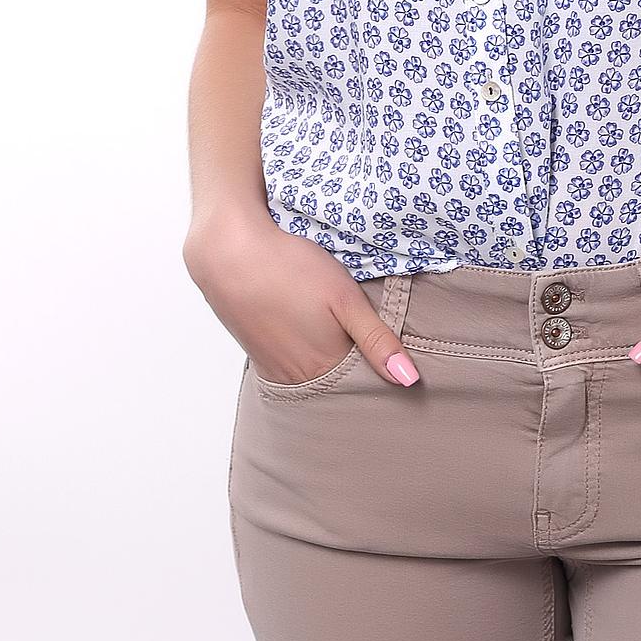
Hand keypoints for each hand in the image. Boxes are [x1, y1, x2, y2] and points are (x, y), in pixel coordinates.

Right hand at [182, 211, 421, 387]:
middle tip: (370, 342)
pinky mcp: (259, 355)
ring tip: (340, 334)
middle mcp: (297, 377)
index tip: (399, 359)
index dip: (383, 371)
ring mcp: (274, 368)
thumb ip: (377, 340)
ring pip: (314, 375)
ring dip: (331, 363)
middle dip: (358, 371)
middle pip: (338, 384)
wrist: (230, 254)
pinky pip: (291, 367)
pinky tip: (310, 332)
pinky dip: (307, 356)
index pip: (365, 386)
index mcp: (324, 367)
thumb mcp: (345, 298)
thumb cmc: (290, 268)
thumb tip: (410, 380)